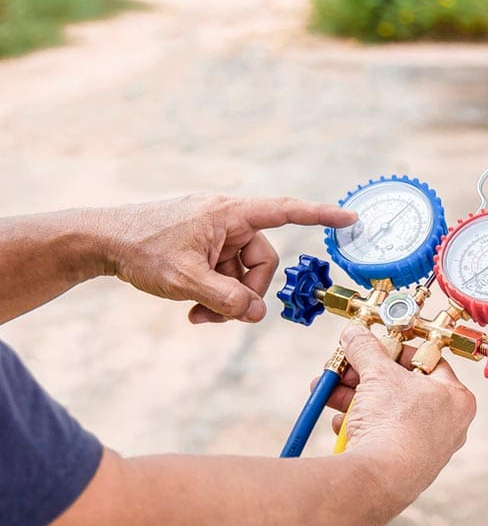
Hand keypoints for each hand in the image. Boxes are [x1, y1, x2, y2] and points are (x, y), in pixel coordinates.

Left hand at [99, 193, 355, 323]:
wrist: (99, 240)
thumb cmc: (140, 248)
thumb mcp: (185, 280)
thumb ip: (227, 299)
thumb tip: (258, 314)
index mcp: (229, 213)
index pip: (285, 211)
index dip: (320, 215)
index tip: (350, 217)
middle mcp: (227, 219)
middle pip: (261, 261)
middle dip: (245, 292)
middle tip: (220, 314)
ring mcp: (214, 233)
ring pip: (241, 273)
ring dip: (225, 299)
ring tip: (197, 314)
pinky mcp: (203, 246)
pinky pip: (224, 273)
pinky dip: (214, 293)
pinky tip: (191, 308)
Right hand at [313, 323, 476, 513]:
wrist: (378, 480)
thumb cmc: (395, 428)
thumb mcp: (377, 373)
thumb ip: (365, 348)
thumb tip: (355, 335)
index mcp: (455, 399)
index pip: (428, 361)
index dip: (397, 350)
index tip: (375, 347)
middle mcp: (447, 425)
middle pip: (402, 387)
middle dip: (366, 376)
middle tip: (346, 367)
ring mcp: (426, 448)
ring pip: (388, 412)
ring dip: (356, 400)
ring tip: (331, 392)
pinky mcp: (404, 466)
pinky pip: (382, 436)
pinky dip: (360, 427)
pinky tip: (340, 424)